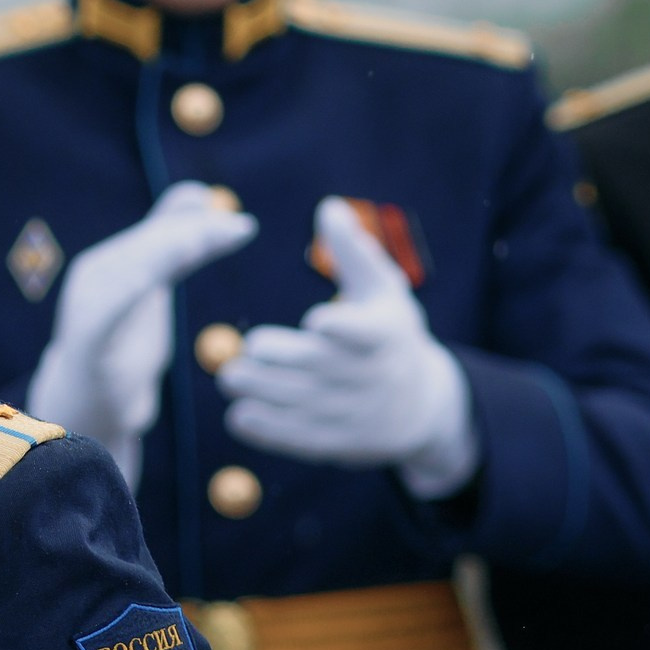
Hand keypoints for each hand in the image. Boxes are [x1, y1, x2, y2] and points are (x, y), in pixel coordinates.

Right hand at [28, 183, 258, 486]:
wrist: (85, 403)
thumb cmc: (120, 345)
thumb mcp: (152, 290)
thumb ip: (170, 243)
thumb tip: (198, 194)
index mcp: (113, 262)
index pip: (160, 238)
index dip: (198, 227)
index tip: (242, 226)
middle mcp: (95, 275)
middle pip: (147, 248)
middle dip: (193, 235)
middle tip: (240, 230)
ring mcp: (87, 306)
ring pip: (129, 271)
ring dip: (167, 253)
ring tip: (206, 244)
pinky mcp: (84, 342)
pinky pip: (105, 312)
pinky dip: (125, 292)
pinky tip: (149, 283)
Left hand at [216, 197, 478, 498]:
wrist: (421, 406)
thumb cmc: (391, 333)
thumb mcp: (383, 290)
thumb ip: (353, 251)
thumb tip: (328, 208)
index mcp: (386, 334)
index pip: (369, 333)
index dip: (345, 328)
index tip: (317, 320)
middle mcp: (372, 377)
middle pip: (325, 370)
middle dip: (283, 361)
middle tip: (246, 349)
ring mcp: (356, 413)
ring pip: (307, 406)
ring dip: (265, 394)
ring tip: (228, 377)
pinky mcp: (338, 442)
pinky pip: (301, 439)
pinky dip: (270, 431)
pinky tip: (238, 416)